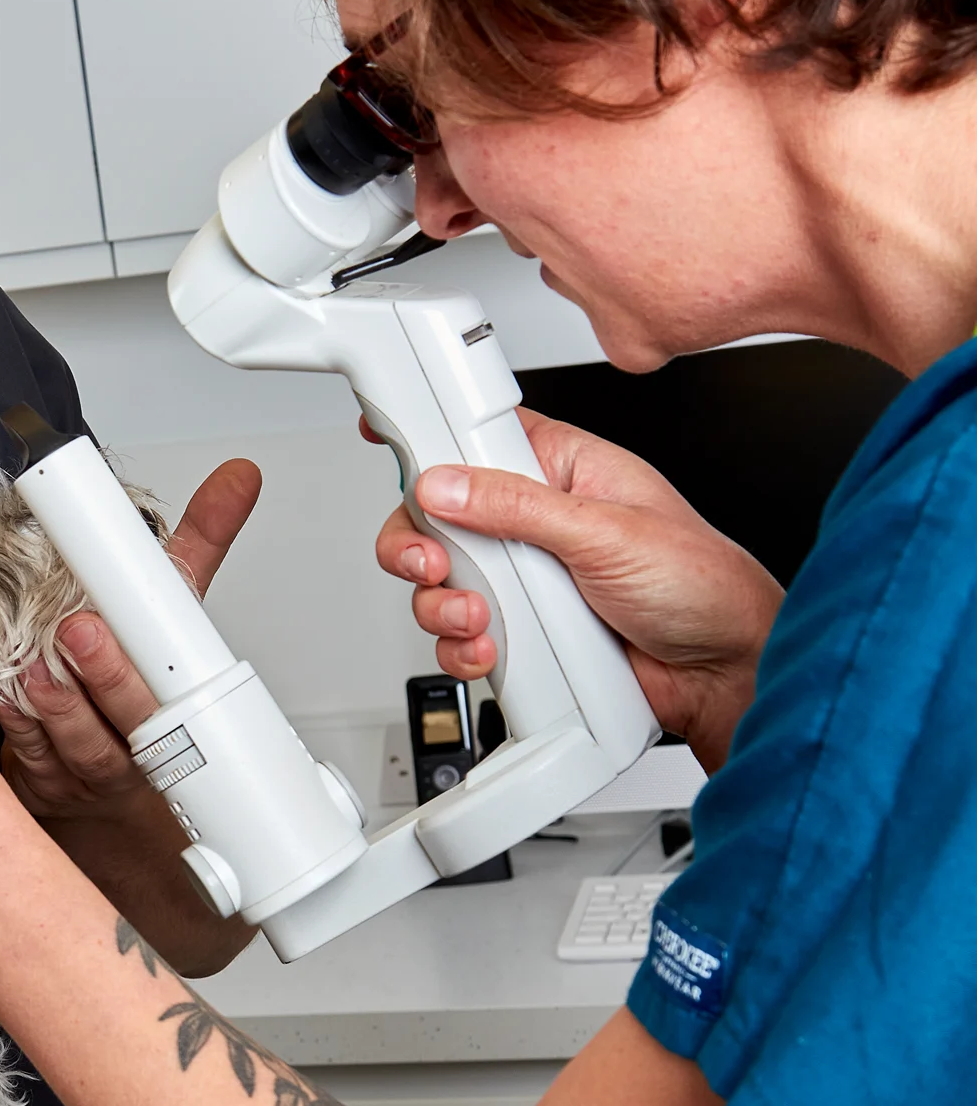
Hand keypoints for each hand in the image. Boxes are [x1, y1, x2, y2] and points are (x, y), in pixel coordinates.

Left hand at [0, 460, 261, 975]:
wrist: (116, 797)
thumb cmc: (141, 692)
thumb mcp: (179, 617)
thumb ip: (202, 542)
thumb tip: (237, 478)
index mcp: (168, 711)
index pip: (161, 695)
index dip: (132, 667)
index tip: (101, 625)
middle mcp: (127, 748)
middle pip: (117, 723)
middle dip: (96, 682)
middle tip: (71, 635)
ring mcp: (77, 771)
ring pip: (62, 744)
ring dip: (42, 706)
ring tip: (24, 667)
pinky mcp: (35, 783)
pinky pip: (19, 758)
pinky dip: (5, 726)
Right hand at [372, 410, 782, 772]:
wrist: (723, 673)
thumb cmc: (701, 585)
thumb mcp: (608, 533)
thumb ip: (519, 506)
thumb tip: (446, 484)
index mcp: (562, 470)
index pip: (476, 434)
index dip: (427, 432)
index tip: (383, 435)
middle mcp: (534, 521)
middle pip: (436, 515)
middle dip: (421, 544)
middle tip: (435, 561)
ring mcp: (524, 578)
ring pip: (440, 581)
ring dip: (444, 604)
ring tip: (483, 618)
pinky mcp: (519, 631)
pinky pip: (458, 635)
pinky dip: (461, 647)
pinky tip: (491, 648)